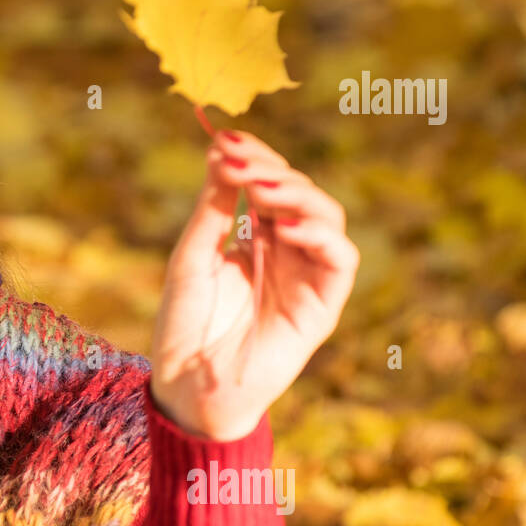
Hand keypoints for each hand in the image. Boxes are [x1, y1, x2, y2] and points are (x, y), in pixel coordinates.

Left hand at [148, 130, 359, 440]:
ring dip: (297, 194)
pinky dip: (322, 235)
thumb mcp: (192, 257)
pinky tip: (288, 224)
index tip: (224, 138)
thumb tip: (222, 153)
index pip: (268, 184)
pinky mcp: (322, 307)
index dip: (253, 158)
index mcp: (256, 240)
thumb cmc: (184, 326)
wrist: (187, 387)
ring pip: (326, 217)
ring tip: (259, 185)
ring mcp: (307, 277)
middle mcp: (287, 253)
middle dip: (270, 168)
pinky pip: (340, 261)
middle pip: (298, 193)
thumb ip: (213, 209)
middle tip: (237, 157)